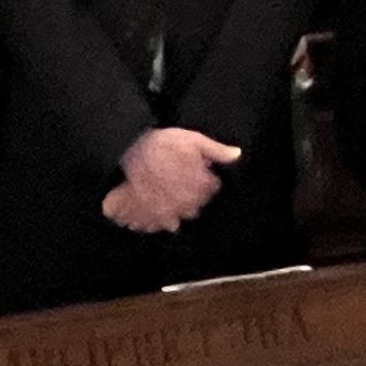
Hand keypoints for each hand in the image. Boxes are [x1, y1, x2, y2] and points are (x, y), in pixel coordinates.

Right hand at [105, 125, 240, 233]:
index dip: (205, 178)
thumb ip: (217, 150)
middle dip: (191, 195)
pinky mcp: (149, 217)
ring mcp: (167, 213)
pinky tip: (152, 207)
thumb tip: (236, 154)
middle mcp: (187, 204)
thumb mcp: (193, 140)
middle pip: (196, 206)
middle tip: (179, 180)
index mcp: (201, 187)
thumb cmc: (162, 145)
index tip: (196, 170)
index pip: (213, 188)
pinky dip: (156, 219)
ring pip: (178, 218)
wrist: (130, 151)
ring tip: (165, 195)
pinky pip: (157, 225)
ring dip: (174, 208)